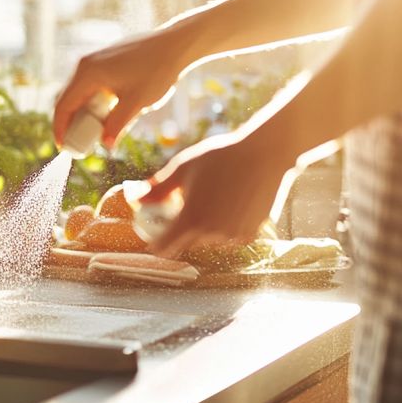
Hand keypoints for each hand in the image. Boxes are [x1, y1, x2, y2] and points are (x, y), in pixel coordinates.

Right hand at [53, 28, 188, 149]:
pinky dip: (90, 102)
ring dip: (81, 113)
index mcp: (88, 73)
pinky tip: (104, 114)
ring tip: (93, 131)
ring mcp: (93, 60)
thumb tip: (105, 145)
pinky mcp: (103, 60)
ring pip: (78, 92)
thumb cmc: (158, 71)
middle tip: (79, 144)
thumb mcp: (136, 103)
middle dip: (70, 123)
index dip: (60, 129)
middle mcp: (85, 64)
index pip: (63, 105)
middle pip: (67, 99)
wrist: (175, 45)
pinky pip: (88, 85)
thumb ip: (117, 125)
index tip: (63, 148)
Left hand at [143, 130, 296, 259]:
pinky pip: (229, 237)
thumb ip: (157, 188)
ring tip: (212, 198)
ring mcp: (234, 235)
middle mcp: (213, 233)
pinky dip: (225, 226)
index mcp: (192, 219)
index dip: (156, 244)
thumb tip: (135, 197)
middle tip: (187, 205)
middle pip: (187, 243)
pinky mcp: (251, 233)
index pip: (165, 248)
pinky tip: (229, 204)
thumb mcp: (183, 167)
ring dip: (206, 228)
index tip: (153, 237)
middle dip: (183, 229)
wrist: (266, 154)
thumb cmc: (222, 157)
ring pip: (210, 240)